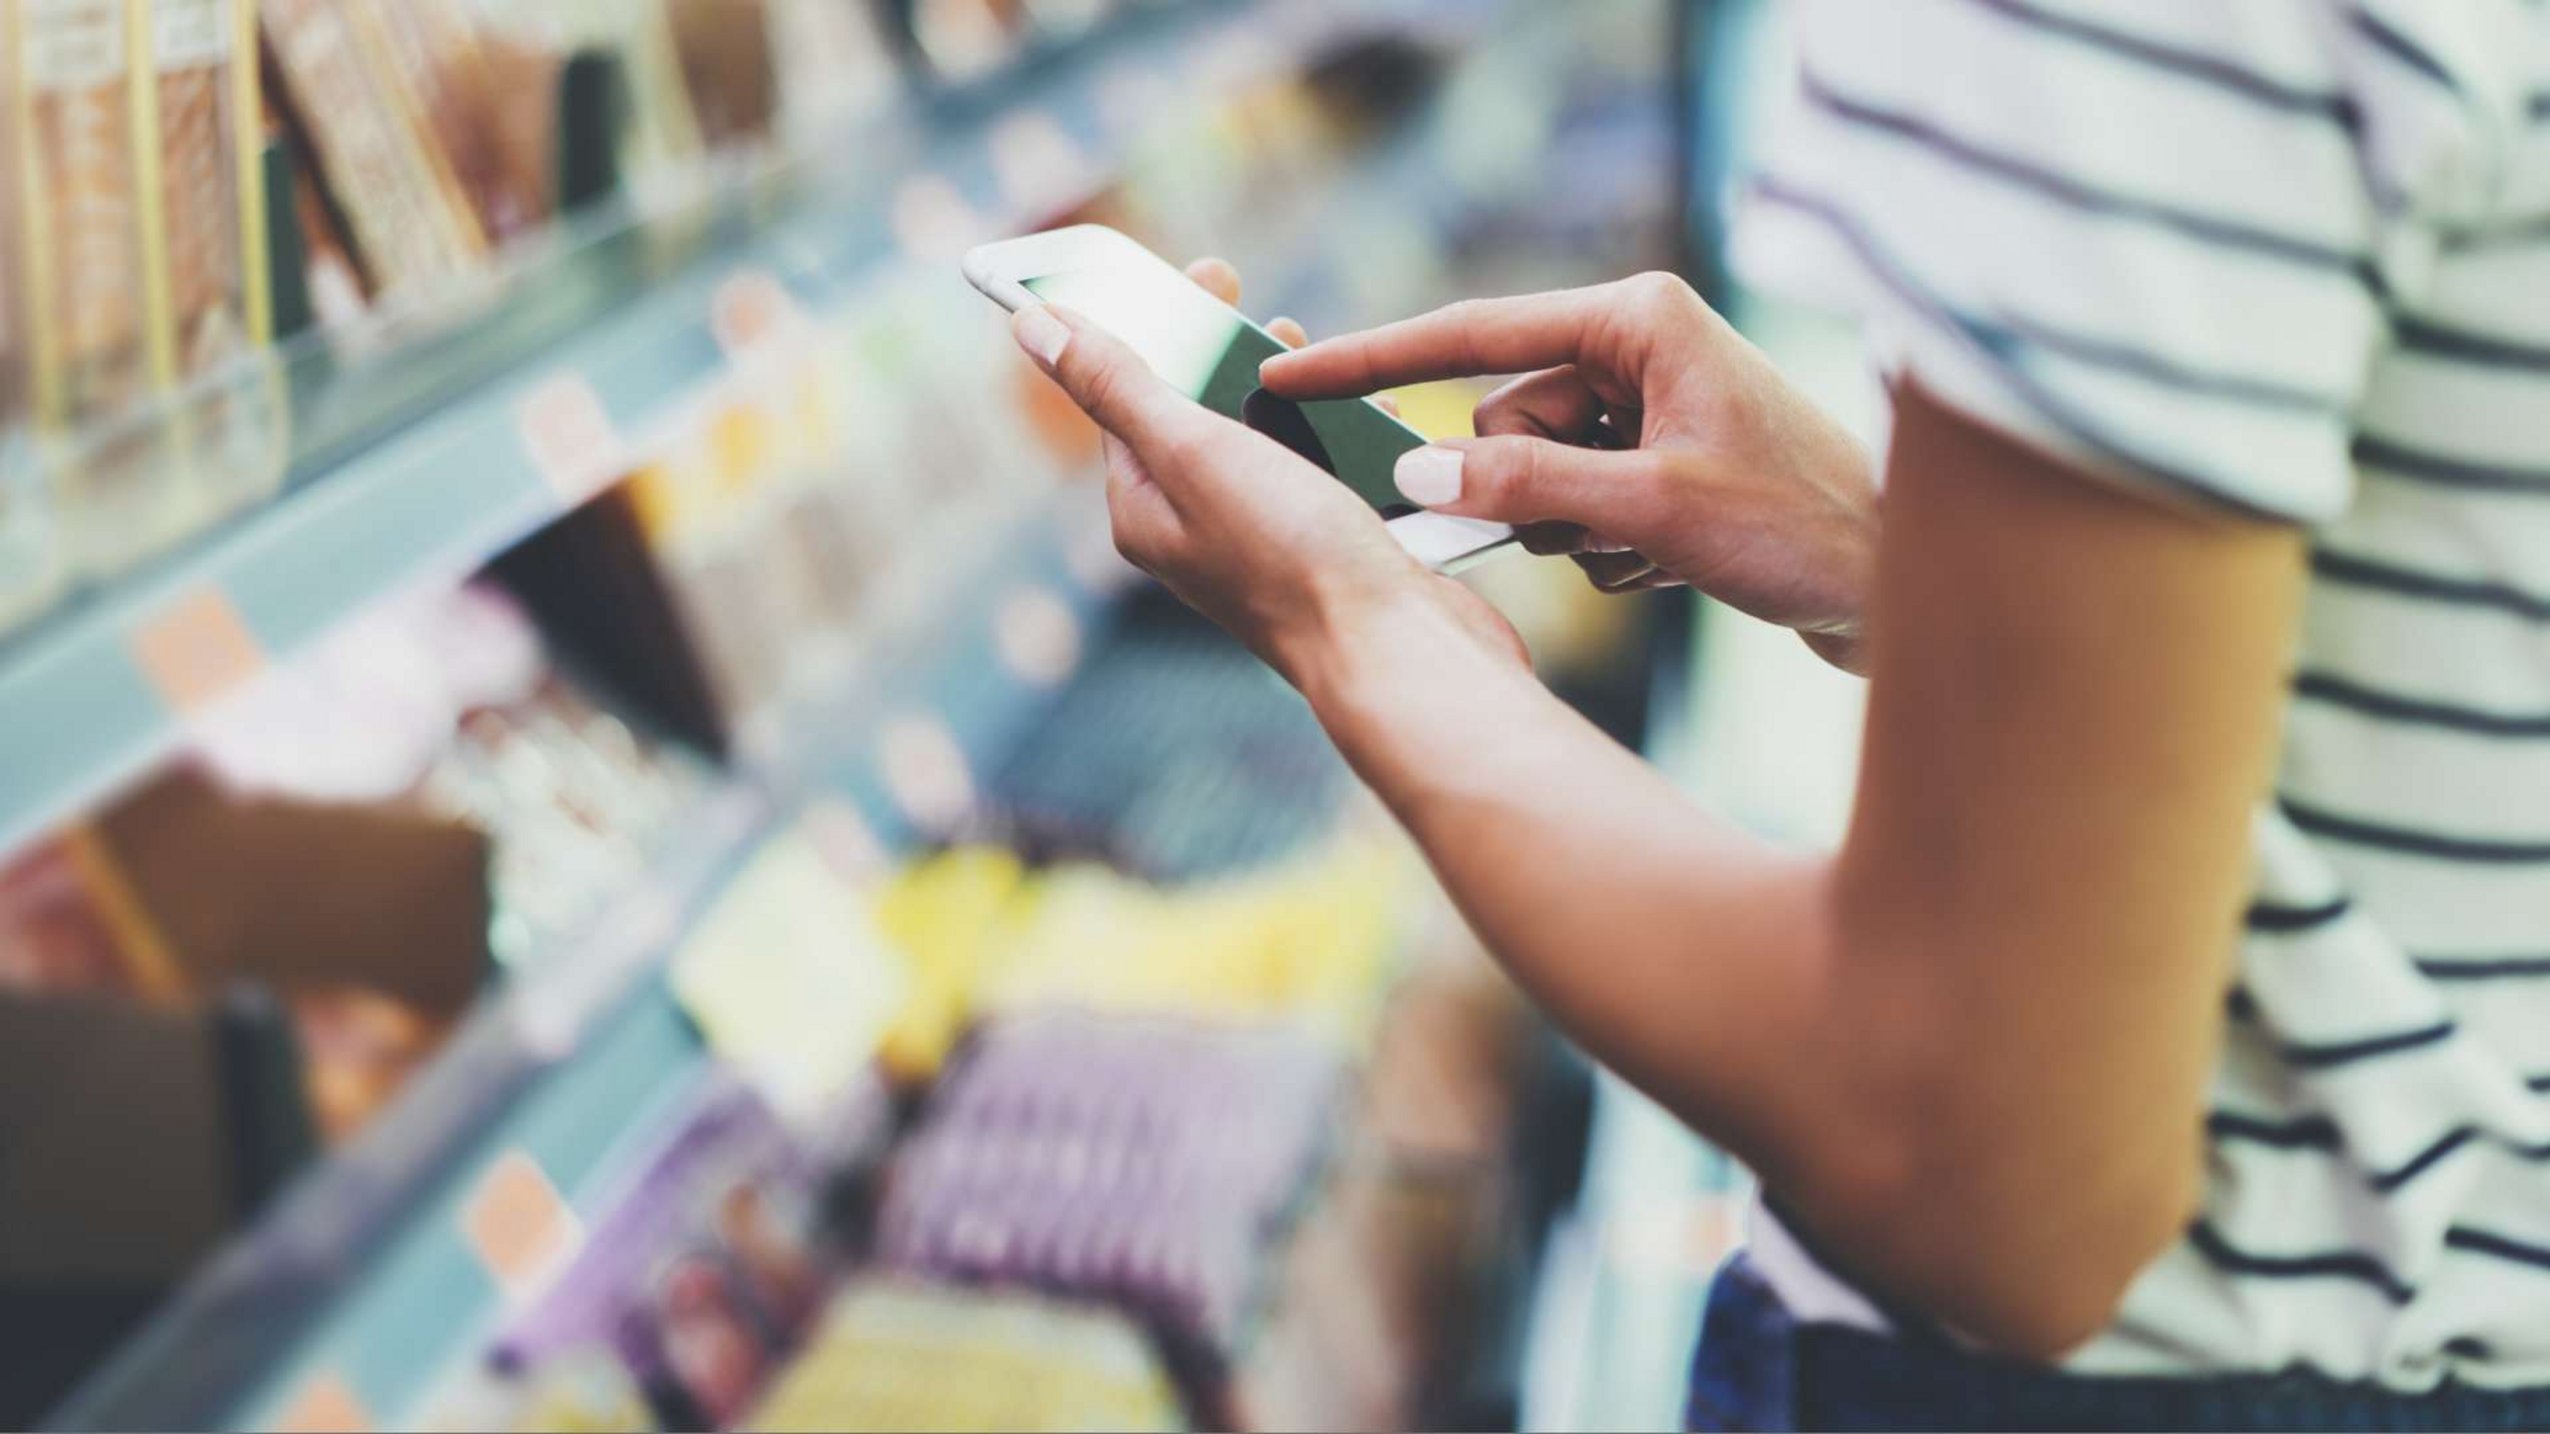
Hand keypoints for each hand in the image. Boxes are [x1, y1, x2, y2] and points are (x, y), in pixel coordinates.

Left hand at [1010, 259, 1525, 684]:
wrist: (1398, 652)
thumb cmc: (1293, 555)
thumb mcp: (1195, 453)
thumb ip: (1118, 386)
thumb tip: (1033, 326)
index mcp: (1145, 510)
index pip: (1128, 396)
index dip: (1162, 326)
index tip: (1209, 273)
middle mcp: (1196, 531)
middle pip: (1202, 413)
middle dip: (1238, 357)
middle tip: (1280, 321)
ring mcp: (1264, 543)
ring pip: (1271, 441)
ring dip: (1300, 397)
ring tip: (1332, 372)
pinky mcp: (1327, 551)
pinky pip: (1326, 474)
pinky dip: (1348, 440)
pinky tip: (1377, 427)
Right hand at [1260, 272, 1877, 672]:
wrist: (1898, 587)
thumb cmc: (1800, 529)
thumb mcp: (1650, 510)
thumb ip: (1525, 488)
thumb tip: (1417, 475)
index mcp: (1638, 318)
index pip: (1474, 335)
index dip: (1375, 360)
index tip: (1290, 371)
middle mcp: (1640, 347)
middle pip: (1503, 422)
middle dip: (1530, 491)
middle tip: (1607, 529)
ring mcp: (1649, 406)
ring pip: (1534, 476)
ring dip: (1576, 532)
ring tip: (1663, 551)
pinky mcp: (1660, 462)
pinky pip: (1575, 508)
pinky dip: (1609, 549)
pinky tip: (1681, 562)